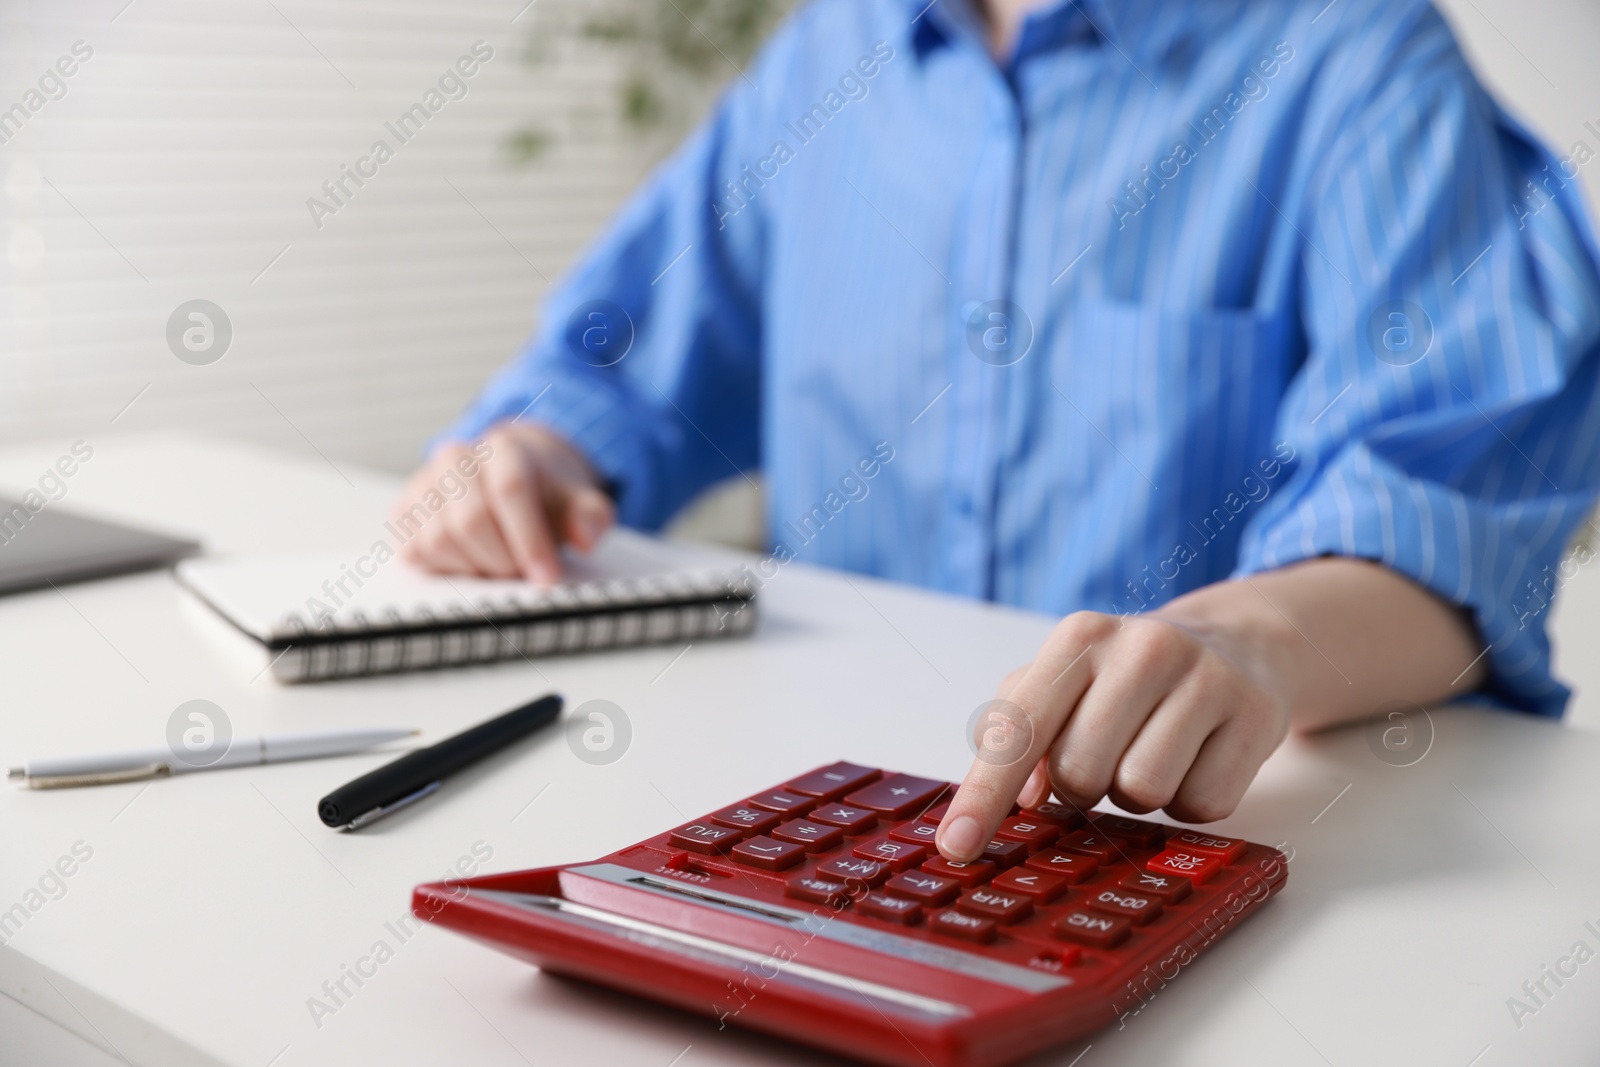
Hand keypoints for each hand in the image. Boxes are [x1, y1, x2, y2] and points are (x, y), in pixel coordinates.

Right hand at [392, 421, 613, 581]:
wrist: (506, 479)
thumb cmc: (543, 496)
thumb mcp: (576, 502)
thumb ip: (590, 516)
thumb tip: (587, 536)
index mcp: (503, 449)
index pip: (510, 490)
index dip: (529, 540)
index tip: (547, 578)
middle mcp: (456, 459)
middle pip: (471, 521)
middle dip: (502, 560)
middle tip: (522, 577)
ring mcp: (425, 484)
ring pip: (439, 540)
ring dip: (475, 568)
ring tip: (500, 567)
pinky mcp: (404, 512)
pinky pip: (416, 552)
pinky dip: (448, 569)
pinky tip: (473, 563)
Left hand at [935, 608, 1291, 861]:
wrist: (1236, 644)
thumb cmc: (1126, 678)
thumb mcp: (1063, 684)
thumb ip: (1018, 734)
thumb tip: (1025, 798)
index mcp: (1079, 638)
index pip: (1019, 729)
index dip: (984, 795)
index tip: (955, 847)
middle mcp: (1143, 646)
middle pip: (1080, 773)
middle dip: (1084, 785)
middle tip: (1108, 753)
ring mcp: (1206, 677)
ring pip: (1143, 791)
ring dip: (1139, 794)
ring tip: (1153, 751)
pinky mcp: (1255, 715)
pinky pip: (1203, 806)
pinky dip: (1192, 801)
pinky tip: (1199, 759)